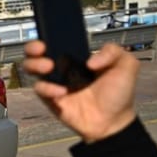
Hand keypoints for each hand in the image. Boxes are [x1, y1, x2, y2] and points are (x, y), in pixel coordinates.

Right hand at [22, 40, 137, 142]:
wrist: (113, 121)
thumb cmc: (118, 94)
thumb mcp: (126, 66)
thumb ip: (113, 52)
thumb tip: (90, 60)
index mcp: (78, 57)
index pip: (59, 41)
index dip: (50, 36)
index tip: (50, 36)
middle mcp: (63, 67)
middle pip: (36, 52)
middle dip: (33, 47)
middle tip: (41, 49)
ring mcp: (54, 82)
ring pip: (31, 67)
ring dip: (34, 64)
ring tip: (48, 67)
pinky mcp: (49, 98)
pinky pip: (39, 89)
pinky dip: (46, 88)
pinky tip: (62, 92)